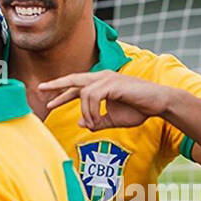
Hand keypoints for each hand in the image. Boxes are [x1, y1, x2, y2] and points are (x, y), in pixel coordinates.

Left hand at [39, 70, 172, 129]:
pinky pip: (93, 96)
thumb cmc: (138, 109)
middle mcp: (101, 77)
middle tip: (41, 88)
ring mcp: (107, 78)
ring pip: (83, 93)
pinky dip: (92, 110)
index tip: (48, 101)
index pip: (75, 86)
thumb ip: (97, 121)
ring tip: (94, 123)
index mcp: (100, 83)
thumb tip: (82, 124)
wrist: (159, 103)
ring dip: (85, 111)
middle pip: (73, 79)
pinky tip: (97, 120)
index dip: (61, 93)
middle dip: (56, 85)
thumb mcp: (114, 119)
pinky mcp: (113, 83)